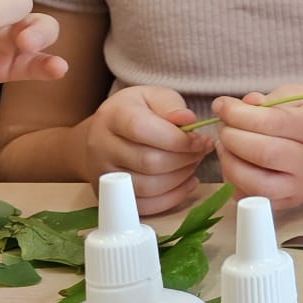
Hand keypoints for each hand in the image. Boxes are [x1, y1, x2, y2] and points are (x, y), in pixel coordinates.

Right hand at [82, 85, 211, 212]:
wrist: (105, 134)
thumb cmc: (136, 112)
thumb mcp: (153, 96)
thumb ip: (171, 105)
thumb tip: (187, 120)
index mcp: (113, 116)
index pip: (143, 130)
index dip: (178, 139)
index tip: (201, 140)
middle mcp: (101, 146)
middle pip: (148, 162)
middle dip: (184, 159)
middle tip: (201, 152)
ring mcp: (103, 174)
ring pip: (148, 187)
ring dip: (180, 178)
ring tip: (193, 164)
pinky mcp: (109, 195)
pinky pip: (144, 206)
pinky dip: (172, 198)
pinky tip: (187, 182)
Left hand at [212, 84, 302, 210]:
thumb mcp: (302, 95)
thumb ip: (270, 98)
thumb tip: (239, 106)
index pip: (271, 123)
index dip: (238, 114)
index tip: (221, 105)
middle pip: (262, 154)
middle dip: (231, 136)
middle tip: (225, 126)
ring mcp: (302, 186)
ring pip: (254, 182)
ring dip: (228, 161)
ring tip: (227, 144)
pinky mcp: (290, 201)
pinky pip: (251, 197)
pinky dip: (233, 180)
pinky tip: (236, 162)